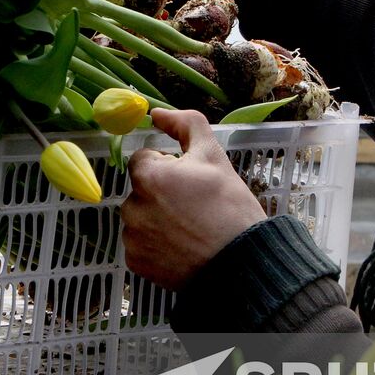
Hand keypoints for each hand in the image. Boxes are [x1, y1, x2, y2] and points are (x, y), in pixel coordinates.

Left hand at [120, 108, 266, 289]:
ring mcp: (132, 238)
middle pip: (141, 189)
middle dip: (162, 193)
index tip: (191, 182)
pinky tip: (181, 247)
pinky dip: (156, 244)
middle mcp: (132, 207)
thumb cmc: (229, 208)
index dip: (169, 167)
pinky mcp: (135, 263)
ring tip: (190, 229)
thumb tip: (156, 112)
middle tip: (194, 207)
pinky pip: (141, 244)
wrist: (242, 263)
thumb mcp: (214, 156)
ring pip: (140, 216)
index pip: (144, 159)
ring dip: (157, 218)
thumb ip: (185, 124)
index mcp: (148, 177)